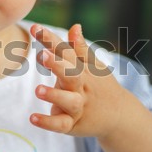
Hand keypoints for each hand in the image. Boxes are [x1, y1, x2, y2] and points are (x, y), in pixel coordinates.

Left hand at [30, 23, 125, 139]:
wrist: (119, 116)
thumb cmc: (100, 86)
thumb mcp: (94, 67)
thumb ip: (80, 49)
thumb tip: (74, 26)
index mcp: (82, 69)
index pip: (66, 52)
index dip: (50, 39)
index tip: (34, 28)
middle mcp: (81, 86)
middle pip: (71, 74)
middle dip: (57, 65)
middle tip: (42, 55)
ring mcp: (78, 106)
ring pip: (68, 101)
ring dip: (54, 95)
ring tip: (37, 90)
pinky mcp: (72, 124)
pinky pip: (60, 125)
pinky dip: (47, 122)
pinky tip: (32, 118)